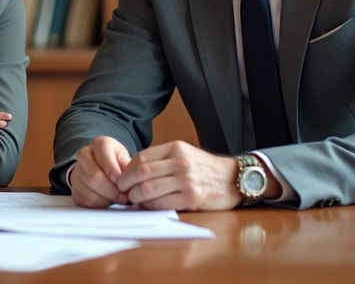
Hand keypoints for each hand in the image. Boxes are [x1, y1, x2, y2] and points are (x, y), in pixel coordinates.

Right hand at [70, 136, 132, 207]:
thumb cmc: (117, 163)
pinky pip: (86, 201)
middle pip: (95, 177)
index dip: (113, 172)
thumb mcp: (125, 160)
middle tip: (124, 197)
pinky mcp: (74, 188)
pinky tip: (108, 200)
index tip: (123, 183)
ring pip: (90, 192)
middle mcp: (84, 154)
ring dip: (107, 199)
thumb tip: (131, 184)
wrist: (101, 167)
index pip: (104, 157)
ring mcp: (77, 172)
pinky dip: (99, 204)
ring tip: (118, 199)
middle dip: (112, 191)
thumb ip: (128, 170)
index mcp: (100, 144)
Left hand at [115, 141, 240, 210]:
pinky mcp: (191, 198)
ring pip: (149, 189)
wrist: (233, 179)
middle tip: (122, 191)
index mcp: (176, 148)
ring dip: (136, 197)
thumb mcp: (184, 154)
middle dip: (127, 184)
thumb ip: (161, 159)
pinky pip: (162, 203)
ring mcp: (186, 180)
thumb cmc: (204, 168)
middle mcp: (180, 162)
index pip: (141, 158)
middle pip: (142, 173)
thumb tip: (133, 170)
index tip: (121, 178)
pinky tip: (147, 205)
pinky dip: (149, 205)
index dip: (127, 170)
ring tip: (133, 199)